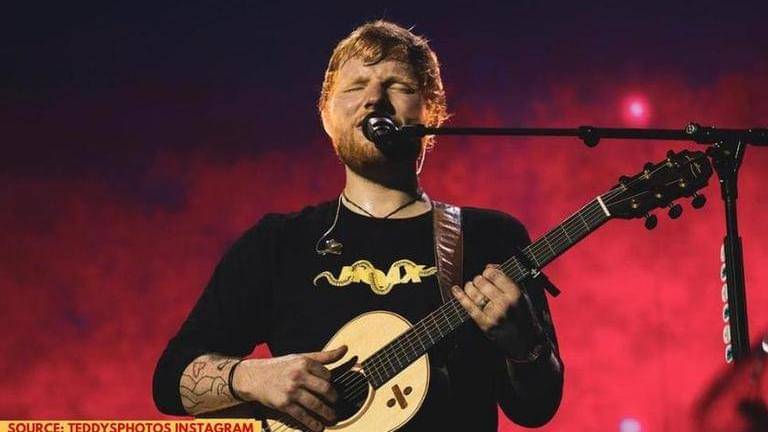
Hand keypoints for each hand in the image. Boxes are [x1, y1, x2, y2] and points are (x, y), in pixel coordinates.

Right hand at [233, 345, 347, 431]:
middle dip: (333, 398)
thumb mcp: (301, 357)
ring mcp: (291, 391)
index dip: (331, 381)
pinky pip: (302, 415)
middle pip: (324, 389)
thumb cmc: (281, 366)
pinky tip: (318, 427)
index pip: (326, 374)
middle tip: (336, 402)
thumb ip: (324, 356)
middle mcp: (297, 375)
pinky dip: (312, 423)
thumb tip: (345, 349)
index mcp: (303, 362)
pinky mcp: (284, 404)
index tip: (331, 386)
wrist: (255, 377)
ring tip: (332, 417)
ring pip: (315, 404)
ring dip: (326, 413)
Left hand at [451, 264, 542, 356]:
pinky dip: (461, 297)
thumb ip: (507, 280)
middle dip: (478, 279)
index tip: (487, 272)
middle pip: (482, 282)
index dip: (488, 271)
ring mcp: (494, 314)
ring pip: (474, 293)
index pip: (495, 275)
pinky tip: (456, 290)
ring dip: (470, 286)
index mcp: (515, 294)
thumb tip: (490, 266)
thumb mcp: (522, 295)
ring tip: (471, 286)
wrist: (526, 342)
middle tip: (479, 281)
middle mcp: (504, 303)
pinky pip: (469, 308)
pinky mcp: (485, 324)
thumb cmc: (524, 317)